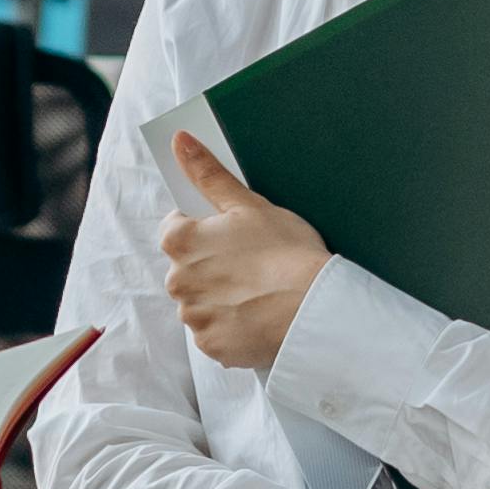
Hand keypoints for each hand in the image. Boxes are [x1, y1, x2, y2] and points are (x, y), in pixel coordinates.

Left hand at [159, 132, 335, 375]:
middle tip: (252, 265)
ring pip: (201, 302)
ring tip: (259, 292)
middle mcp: (177, 281)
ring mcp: (193, 317)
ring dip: (221, 298)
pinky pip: (215, 333)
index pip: (176, 228)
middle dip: (212, 265)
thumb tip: (179, 141)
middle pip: (188, 268)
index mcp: (180, 241)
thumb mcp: (249, 204)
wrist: (314, 309)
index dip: (206, 229)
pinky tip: (258, 316)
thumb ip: (208, 174)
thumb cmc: (286, 252)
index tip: (233, 236)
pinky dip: (232, 326)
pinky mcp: (211, 346)